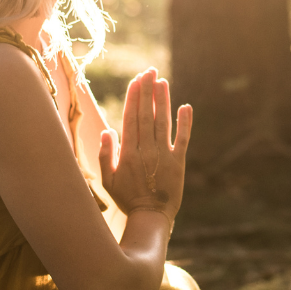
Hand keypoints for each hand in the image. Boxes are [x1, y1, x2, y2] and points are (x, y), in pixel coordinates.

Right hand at [98, 69, 192, 219]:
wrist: (150, 217)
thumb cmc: (126, 199)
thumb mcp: (107, 180)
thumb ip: (105, 155)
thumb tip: (107, 131)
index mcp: (127, 153)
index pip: (130, 118)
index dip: (133, 97)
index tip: (135, 80)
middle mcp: (146, 150)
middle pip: (146, 115)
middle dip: (147, 91)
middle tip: (149, 71)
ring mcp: (163, 155)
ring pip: (163, 122)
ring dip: (162, 101)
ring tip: (162, 81)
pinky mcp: (179, 162)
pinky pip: (183, 139)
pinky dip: (185, 123)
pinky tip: (185, 106)